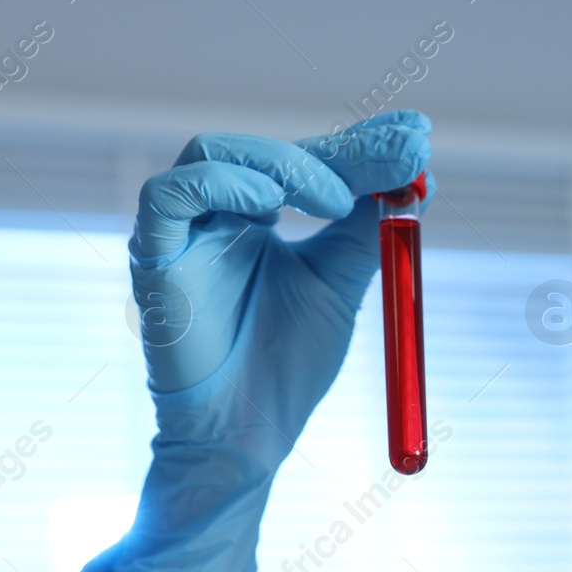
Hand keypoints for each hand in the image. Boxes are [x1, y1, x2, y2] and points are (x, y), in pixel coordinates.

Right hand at [112, 111, 431, 571]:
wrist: (251, 435)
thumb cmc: (287, 366)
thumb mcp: (340, 286)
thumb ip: (368, 232)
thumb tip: (417, 178)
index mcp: (257, 217)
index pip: (306, 158)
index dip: (360, 145)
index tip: (418, 136)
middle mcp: (214, 214)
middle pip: (267, 148)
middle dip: (339, 150)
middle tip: (401, 155)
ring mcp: (181, 233)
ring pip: (214, 153)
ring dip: (285, 164)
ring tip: (338, 201)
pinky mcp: (153, 259)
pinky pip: (167, 196)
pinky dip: (221, 185)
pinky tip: (271, 206)